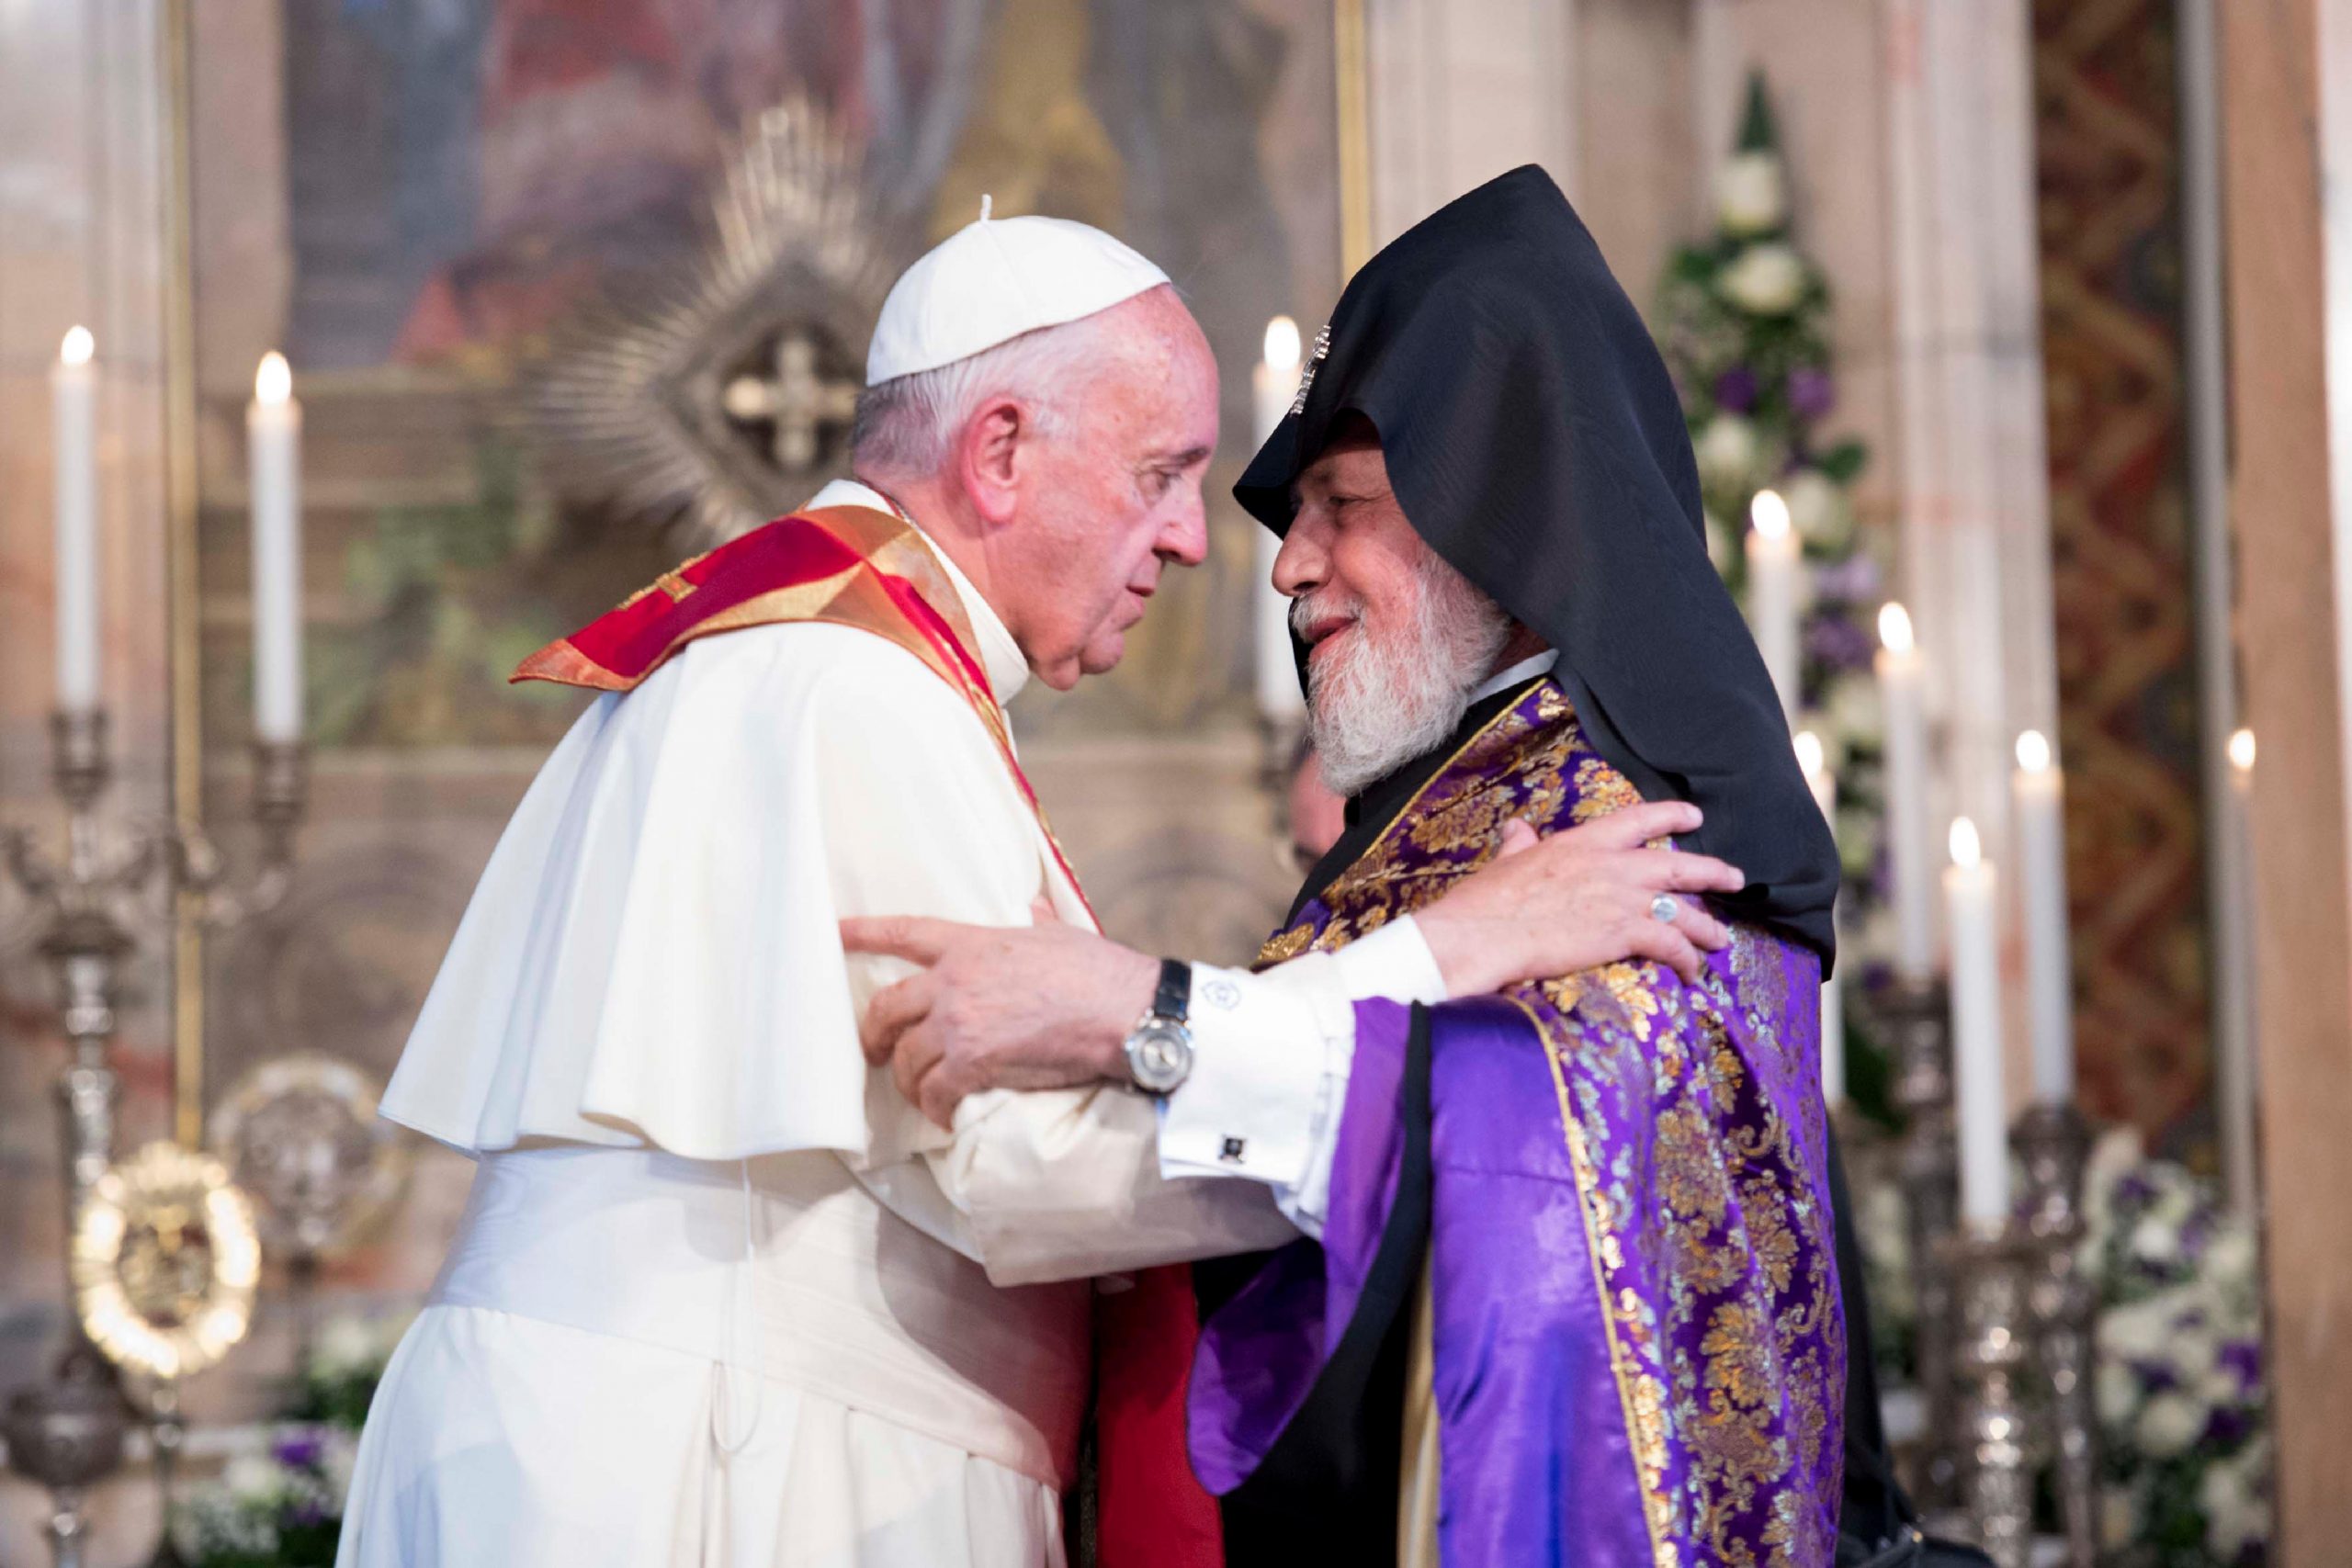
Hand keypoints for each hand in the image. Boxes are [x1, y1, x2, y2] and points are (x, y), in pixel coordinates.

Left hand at [839, 905, 1157, 1126]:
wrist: (1122, 1011)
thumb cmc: (1097, 972)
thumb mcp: (1059, 933)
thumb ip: (1034, 920)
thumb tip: (1032, 905)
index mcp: (971, 944)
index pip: (903, 932)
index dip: (862, 933)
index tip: (834, 934)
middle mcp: (954, 981)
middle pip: (886, 1008)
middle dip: (874, 1035)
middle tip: (878, 1052)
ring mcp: (960, 1022)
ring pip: (906, 1059)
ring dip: (909, 1082)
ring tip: (922, 1095)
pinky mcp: (975, 1062)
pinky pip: (935, 1093)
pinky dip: (936, 1109)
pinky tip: (947, 1115)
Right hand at [1413, 801, 1743, 992]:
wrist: (1483, 934)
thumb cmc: (1486, 902)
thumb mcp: (1507, 862)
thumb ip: (1520, 844)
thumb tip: (1517, 827)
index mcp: (1582, 842)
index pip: (1639, 819)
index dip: (1671, 815)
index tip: (1694, 815)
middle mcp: (1611, 865)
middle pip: (1677, 866)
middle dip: (1711, 872)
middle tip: (1736, 878)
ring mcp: (1621, 899)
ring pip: (1683, 909)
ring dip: (1707, 926)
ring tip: (1722, 939)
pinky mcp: (1625, 933)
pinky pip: (1671, 945)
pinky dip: (1688, 959)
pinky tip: (1693, 972)